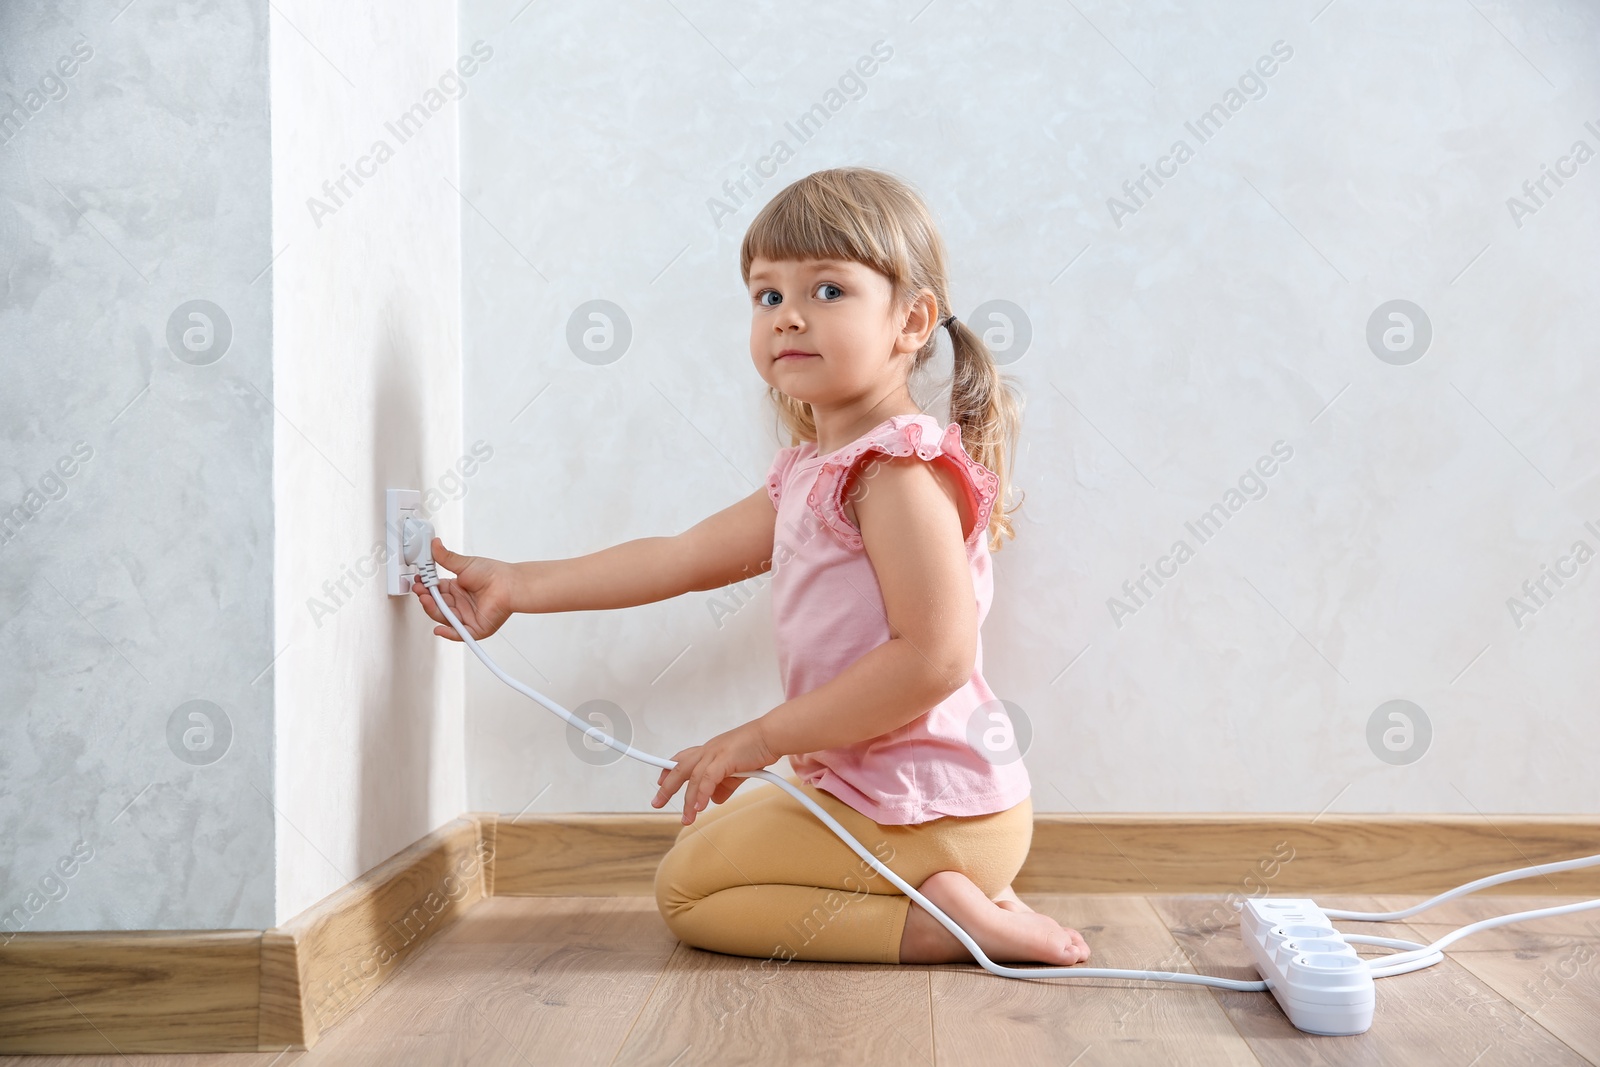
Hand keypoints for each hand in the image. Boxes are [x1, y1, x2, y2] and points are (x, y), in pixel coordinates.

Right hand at [411, 537, 516, 640]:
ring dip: (433, 610)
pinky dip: (448, 633)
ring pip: (444, 617)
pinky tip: (439, 629)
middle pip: (437, 605)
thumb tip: (435, 544)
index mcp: (457, 589)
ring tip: (426, 599)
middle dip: (426, 598)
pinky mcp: (475, 628)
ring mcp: (466, 616)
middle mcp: (460, 603)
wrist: (509, 584)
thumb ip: (446, 558)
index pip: (436, 591)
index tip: (418, 580)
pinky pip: (459, 633)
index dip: (426, 587)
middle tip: (420, 589)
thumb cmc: (493, 574)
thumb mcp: (464, 564)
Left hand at [651, 720, 777, 824]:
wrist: (771, 736)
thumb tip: (714, 799)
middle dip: (667, 787)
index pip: (682, 759)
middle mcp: (708, 750)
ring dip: (688, 801)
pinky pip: (708, 779)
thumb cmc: (756, 749)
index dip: (669, 771)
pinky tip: (699, 807)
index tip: (661, 783)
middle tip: (657, 803)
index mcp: (709, 750)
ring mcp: (715, 753)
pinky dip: (702, 793)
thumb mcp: (737, 770)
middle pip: (680, 769)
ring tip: (687, 818)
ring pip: (693, 778)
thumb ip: (725, 785)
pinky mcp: (725, 759)